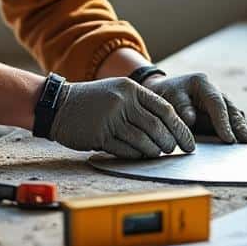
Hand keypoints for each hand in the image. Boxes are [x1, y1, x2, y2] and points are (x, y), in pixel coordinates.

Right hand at [49, 77, 196, 158]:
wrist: (57, 104)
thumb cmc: (92, 101)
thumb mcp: (117, 91)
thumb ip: (141, 105)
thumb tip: (169, 128)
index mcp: (131, 89)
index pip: (165, 109)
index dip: (181, 128)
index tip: (189, 142)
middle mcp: (123, 102)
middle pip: (157, 127)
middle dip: (170, 142)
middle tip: (174, 150)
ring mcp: (111, 119)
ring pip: (144, 141)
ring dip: (154, 151)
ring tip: (158, 154)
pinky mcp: (100, 135)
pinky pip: (126, 150)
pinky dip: (137, 156)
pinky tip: (141, 156)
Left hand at [143, 73, 246, 143]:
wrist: (159, 91)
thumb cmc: (161, 95)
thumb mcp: (166, 98)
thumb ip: (180, 108)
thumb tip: (192, 119)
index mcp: (201, 82)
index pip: (215, 103)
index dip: (223, 121)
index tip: (228, 138)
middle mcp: (213, 88)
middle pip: (229, 107)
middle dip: (239, 125)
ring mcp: (217, 98)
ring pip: (233, 112)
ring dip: (243, 125)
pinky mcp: (217, 108)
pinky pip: (231, 116)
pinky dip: (241, 124)